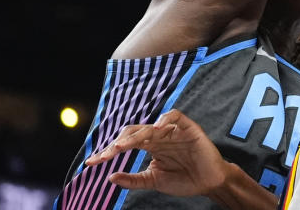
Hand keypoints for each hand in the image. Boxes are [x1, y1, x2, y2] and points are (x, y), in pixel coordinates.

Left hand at [84, 109, 226, 196]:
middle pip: (133, 133)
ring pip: (150, 126)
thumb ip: (133, 180)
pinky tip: (156, 130)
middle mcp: (159, 136)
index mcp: (150, 146)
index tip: (91, 162)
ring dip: (134, 136)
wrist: (209, 183)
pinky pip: (175, 116)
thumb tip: (110, 177)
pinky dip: (165, 119)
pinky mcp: (188, 127)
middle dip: (117, 144)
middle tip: (104, 156)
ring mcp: (172, 130)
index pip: (126, 143)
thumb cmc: (184, 180)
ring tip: (121, 147)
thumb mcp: (153, 181)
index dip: (108, 151)